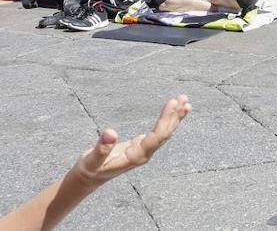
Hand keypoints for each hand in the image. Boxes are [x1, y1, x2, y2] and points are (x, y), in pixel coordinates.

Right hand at [71, 95, 191, 186]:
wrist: (91, 177)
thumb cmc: (91, 169)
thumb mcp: (92, 161)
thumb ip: (101, 149)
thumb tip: (110, 133)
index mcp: (136, 157)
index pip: (156, 137)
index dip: (165, 120)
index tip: (172, 102)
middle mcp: (144, 154)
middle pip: (164, 134)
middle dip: (175, 116)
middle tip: (183, 98)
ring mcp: (144, 150)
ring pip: (164, 133)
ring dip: (175, 117)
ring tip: (185, 102)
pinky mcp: (142, 145)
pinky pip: (159, 132)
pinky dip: (167, 121)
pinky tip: (174, 112)